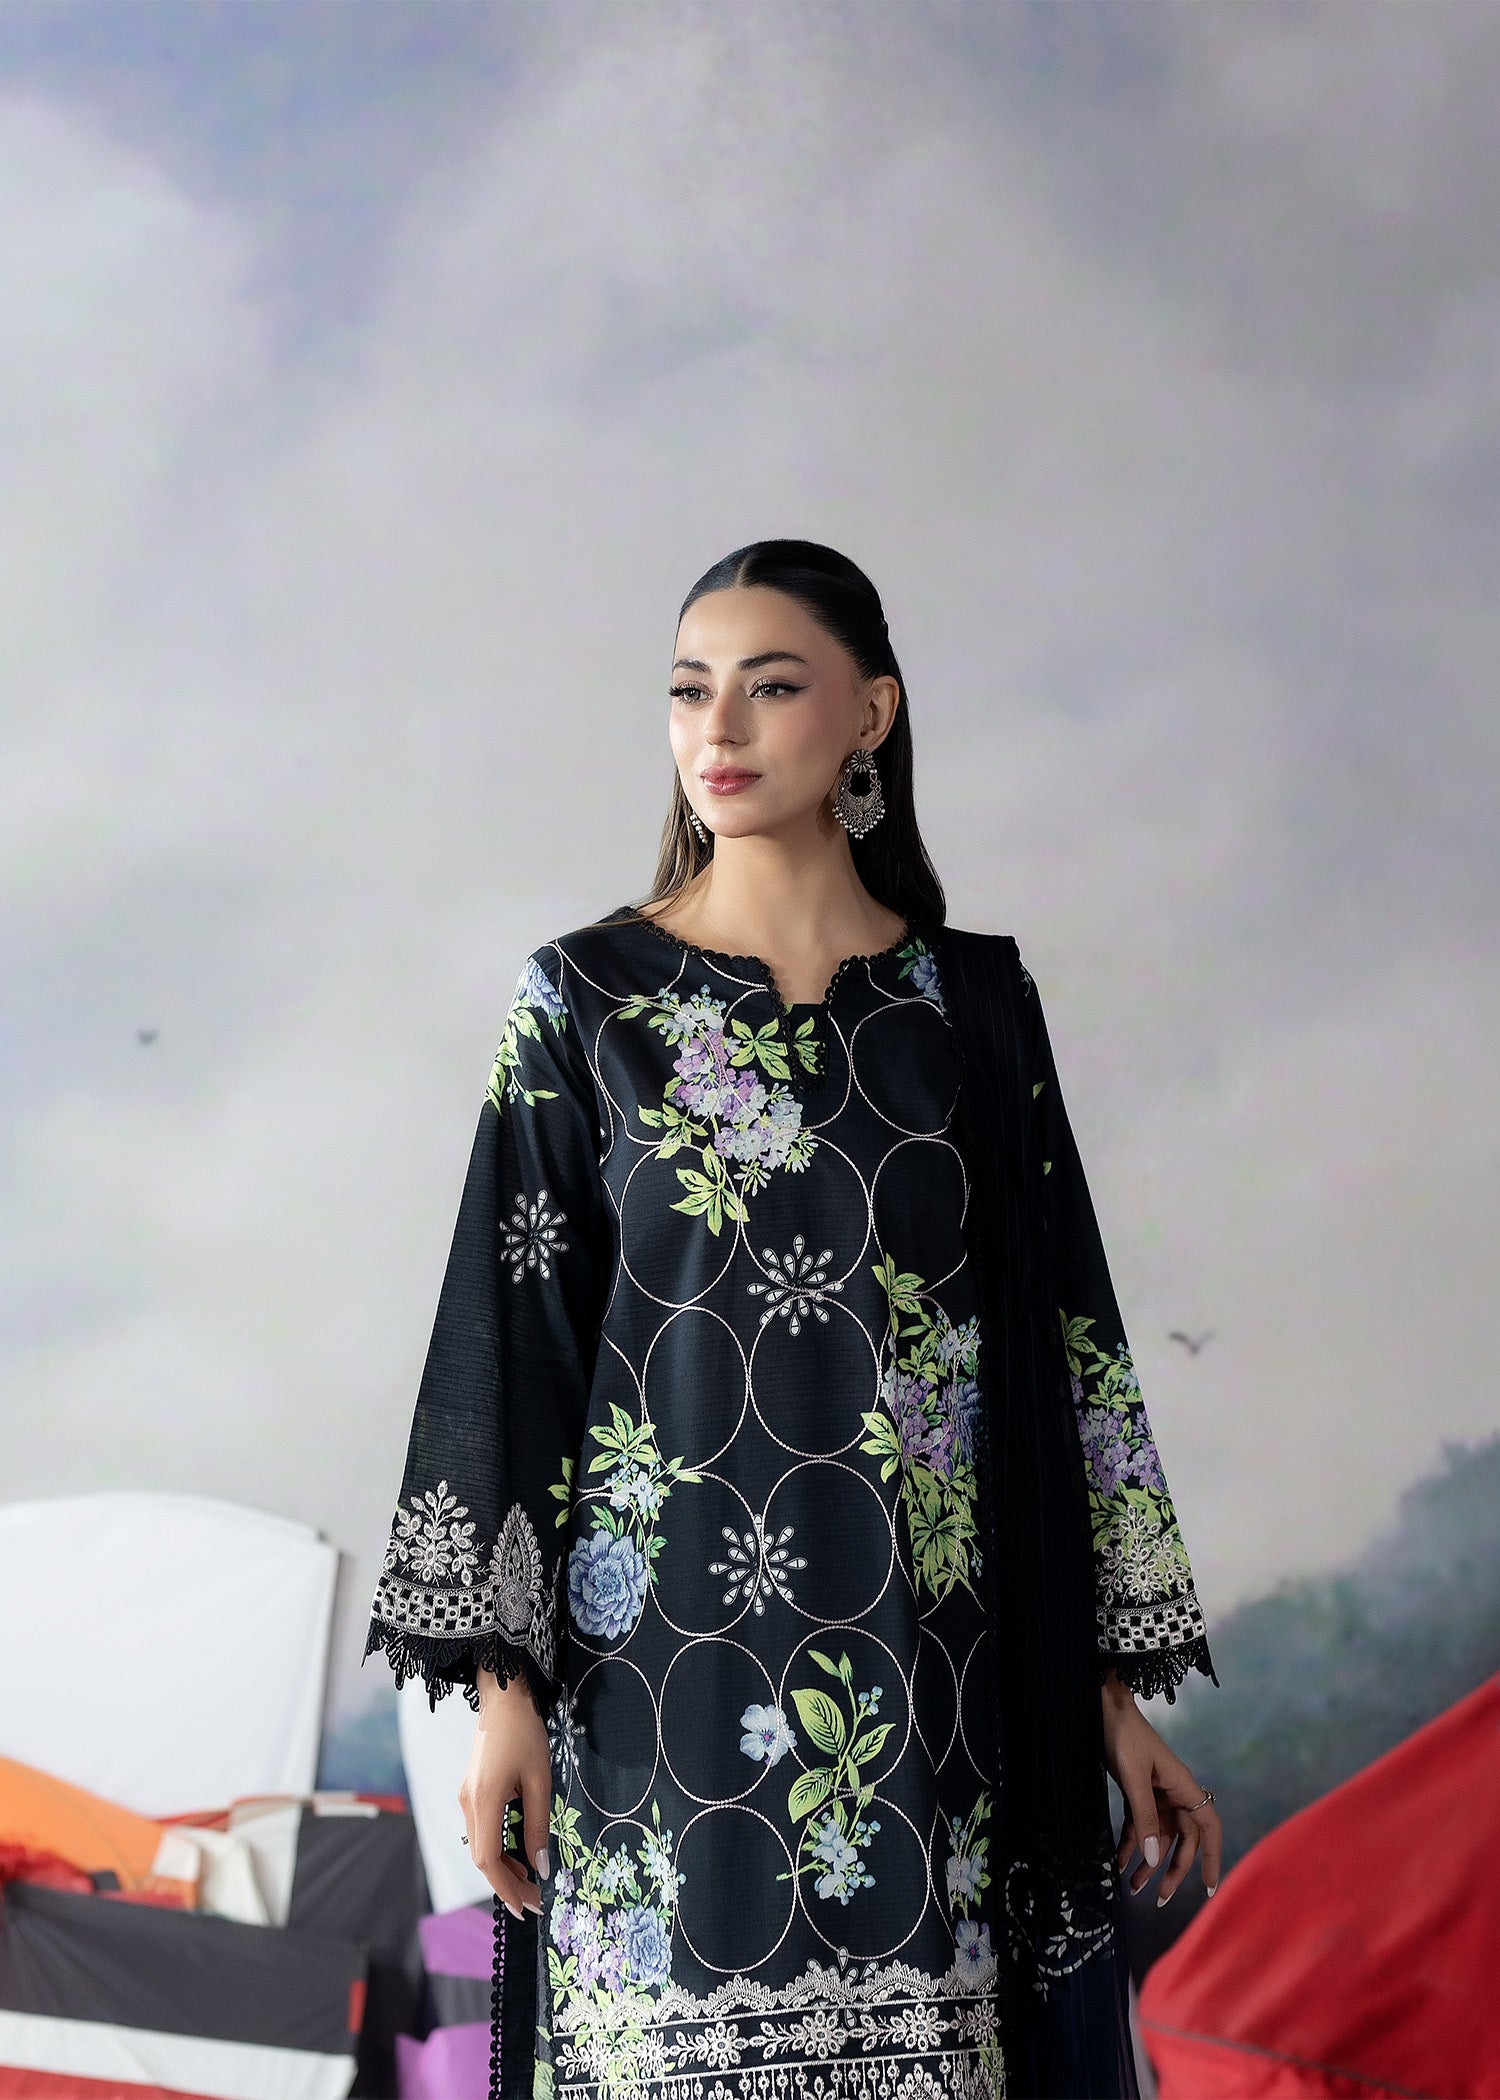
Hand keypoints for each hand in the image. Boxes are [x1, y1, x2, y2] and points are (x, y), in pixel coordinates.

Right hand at [458, 1665, 552, 1919]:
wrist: (503, 1700)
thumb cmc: (525, 1734)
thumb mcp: (540, 1780)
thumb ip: (538, 1824)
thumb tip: (541, 1866)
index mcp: (484, 1800)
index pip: (488, 1859)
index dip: (506, 1887)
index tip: (527, 1907)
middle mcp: (468, 1803)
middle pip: (481, 1857)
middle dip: (507, 1884)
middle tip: (536, 1901)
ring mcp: (466, 1798)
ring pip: (480, 1846)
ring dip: (503, 1868)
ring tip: (531, 1883)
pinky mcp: (470, 1792)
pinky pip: (481, 1831)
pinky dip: (498, 1849)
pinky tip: (518, 1856)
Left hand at [1101, 1671, 1221, 1904]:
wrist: (1103, 1705)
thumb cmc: (1122, 1736)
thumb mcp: (1133, 1777)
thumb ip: (1144, 1817)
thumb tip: (1154, 1858)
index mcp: (1183, 1786)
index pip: (1209, 1828)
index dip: (1212, 1857)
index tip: (1207, 1887)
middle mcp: (1174, 1792)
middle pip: (1182, 1839)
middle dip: (1172, 1870)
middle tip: (1158, 1899)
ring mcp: (1156, 1793)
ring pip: (1158, 1836)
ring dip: (1148, 1862)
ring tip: (1133, 1889)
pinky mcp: (1137, 1791)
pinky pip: (1139, 1825)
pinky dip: (1131, 1844)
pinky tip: (1118, 1862)